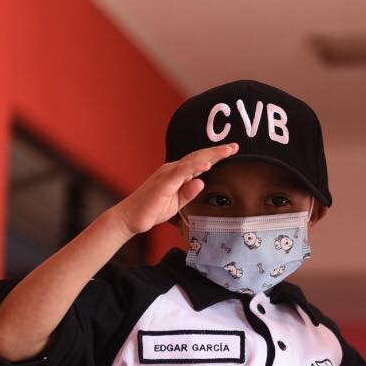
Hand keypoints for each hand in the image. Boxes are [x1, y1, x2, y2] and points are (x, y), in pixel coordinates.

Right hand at [107, 144, 238, 235]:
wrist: (130, 218)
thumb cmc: (151, 210)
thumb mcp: (177, 203)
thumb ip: (189, 192)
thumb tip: (202, 182)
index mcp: (176, 174)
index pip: (198, 162)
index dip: (215, 156)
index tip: (231, 151)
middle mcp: (172, 170)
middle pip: (198, 157)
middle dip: (218, 151)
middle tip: (235, 146)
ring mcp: (167, 174)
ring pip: (192, 160)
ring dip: (211, 155)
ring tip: (227, 151)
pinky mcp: (163, 183)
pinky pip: (181, 172)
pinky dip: (194, 167)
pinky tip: (207, 165)